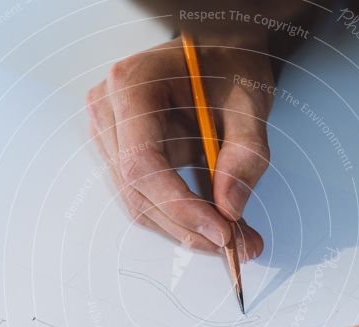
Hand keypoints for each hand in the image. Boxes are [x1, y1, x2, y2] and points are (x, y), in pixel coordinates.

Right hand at [86, 36, 273, 259]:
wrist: (215, 50)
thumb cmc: (228, 64)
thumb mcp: (250, 102)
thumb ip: (246, 154)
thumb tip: (230, 208)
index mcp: (131, 86)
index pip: (143, 164)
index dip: (180, 206)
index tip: (221, 231)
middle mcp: (107, 110)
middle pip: (138, 191)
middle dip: (188, 226)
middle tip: (239, 244)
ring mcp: (108, 132)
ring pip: (139, 202)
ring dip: (185, 227)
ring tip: (236, 236)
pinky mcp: (119, 151)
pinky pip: (145, 196)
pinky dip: (180, 215)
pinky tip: (214, 221)